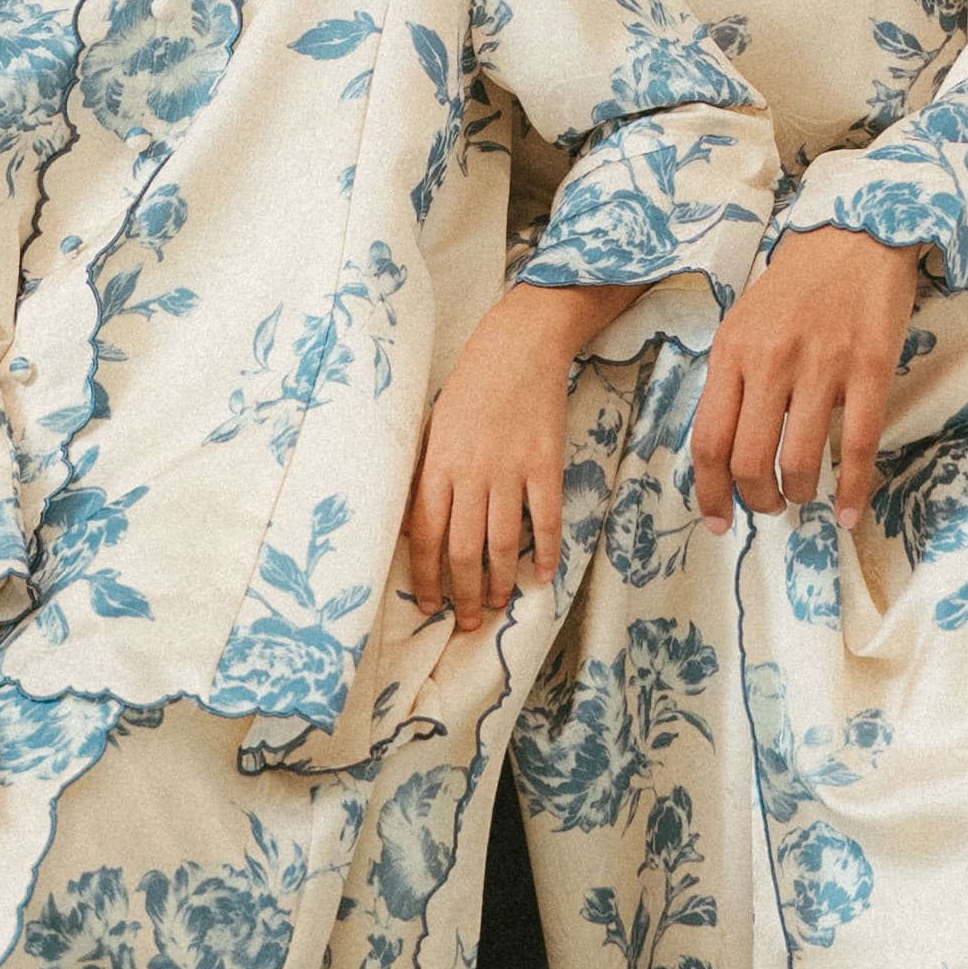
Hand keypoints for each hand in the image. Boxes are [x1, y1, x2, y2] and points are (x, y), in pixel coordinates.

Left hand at [403, 279, 615, 627]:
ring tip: (496, 605)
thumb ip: (430, 476)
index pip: (426, 536)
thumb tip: (422, 531)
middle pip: (463, 550)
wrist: (519, 345)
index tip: (430, 605)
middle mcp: (471, 473)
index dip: (427, 577)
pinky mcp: (545, 464)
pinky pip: (544, 519)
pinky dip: (545, 551)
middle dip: (462, 594)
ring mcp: (510, 470)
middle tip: (465, 623)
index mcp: (437, 465)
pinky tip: (542, 574)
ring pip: (501, 543)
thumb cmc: (471, 386)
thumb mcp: (435, 428)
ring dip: (498, 582)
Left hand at [692, 225, 917, 527]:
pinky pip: (858, 446)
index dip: (711, 491)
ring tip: (803, 495)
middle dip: (757, 499)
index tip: (719, 519)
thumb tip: (725, 451)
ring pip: (801, 460)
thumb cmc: (795, 286)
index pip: (709, 440)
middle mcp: (770, 361)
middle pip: (749, 460)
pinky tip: (850, 511)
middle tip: (769, 506)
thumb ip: (732, 380)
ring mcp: (822, 366)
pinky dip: (854, 490)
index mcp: (732, 352)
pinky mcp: (870, 368)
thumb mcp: (743, 324)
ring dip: (799, 494)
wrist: (854, 235)